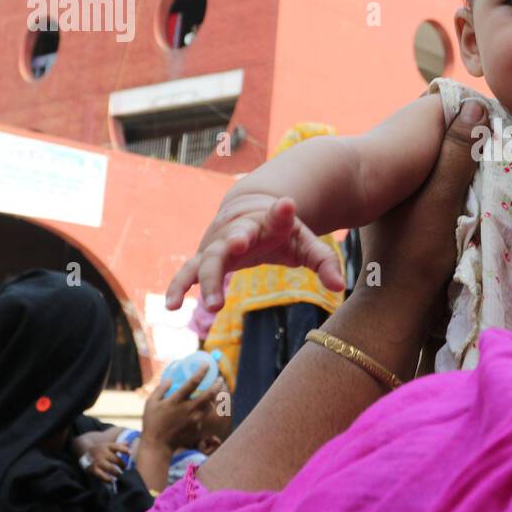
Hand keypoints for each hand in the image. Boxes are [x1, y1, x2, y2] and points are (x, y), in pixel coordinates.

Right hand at [83, 441, 130, 482]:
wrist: (84, 452)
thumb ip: (119, 445)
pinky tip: (112, 480)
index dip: (125, 450)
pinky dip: (108, 479)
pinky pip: (102, 475)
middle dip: (123, 465)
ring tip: (122, 476)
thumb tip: (129, 443)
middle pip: (116, 460)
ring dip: (118, 473)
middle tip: (127, 470)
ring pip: (111, 468)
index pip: (118, 447)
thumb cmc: (100, 449)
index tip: (130, 454)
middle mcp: (102, 453)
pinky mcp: (93, 469)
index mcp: (107, 446)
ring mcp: (98, 461)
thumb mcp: (108, 445)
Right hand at [142, 366, 220, 450]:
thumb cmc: (151, 423)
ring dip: (213, 398)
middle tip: (221, 379)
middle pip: (210, 394)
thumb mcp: (150, 403)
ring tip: (214, 392)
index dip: (202, 372)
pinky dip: (202, 412)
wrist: (158, 446)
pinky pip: (202, 416)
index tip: (207, 365)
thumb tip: (169, 379)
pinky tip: (198, 410)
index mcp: (177, 400)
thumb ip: (160, 389)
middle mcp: (189, 409)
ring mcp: (195, 419)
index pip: (193, 382)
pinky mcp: (197, 427)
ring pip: (210, 406)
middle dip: (218, 384)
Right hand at [165, 191, 343, 311]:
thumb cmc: (281, 230)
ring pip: (208, 260)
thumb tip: (338, 286)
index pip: (277, 216)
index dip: (281, 212)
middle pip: (234, 239)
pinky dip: (179, 287)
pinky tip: (172, 306)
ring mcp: (218, 244)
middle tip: (238, 247)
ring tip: (213, 304)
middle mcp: (240, 230)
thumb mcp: (306, 242)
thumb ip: (323, 262)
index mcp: (269, 221)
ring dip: (209, 280)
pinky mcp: (204, 258)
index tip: (287, 205)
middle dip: (234, 243)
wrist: (248, 211)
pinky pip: (188, 273)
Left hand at [356, 99, 485, 336]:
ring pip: (439, 165)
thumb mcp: (442, 199)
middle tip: (501, 137)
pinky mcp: (411, 217)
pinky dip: (457, 184)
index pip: (433, 119)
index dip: (464, 114)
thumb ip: (457, 155)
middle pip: (438, 141)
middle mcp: (396, 175)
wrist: (396, 306)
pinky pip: (439, 187)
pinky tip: (477, 191)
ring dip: (465, 162)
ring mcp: (402, 197)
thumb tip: (476, 104)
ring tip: (494, 160)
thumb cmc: (417, 252)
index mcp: (397, 162)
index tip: (495, 116)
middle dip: (467, 138)